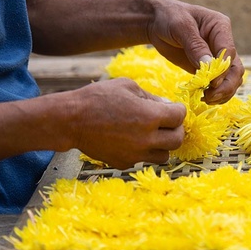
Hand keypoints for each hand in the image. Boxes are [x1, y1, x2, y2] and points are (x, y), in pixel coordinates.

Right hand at [69, 78, 185, 169]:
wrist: (71, 120)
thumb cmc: (98, 98)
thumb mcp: (127, 86)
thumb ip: (151, 97)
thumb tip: (167, 105)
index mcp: (150, 116)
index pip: (180, 116)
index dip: (179, 110)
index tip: (174, 108)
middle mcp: (146, 139)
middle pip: (177, 140)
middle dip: (176, 129)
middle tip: (168, 123)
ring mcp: (135, 154)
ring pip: (164, 156)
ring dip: (163, 144)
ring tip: (153, 134)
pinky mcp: (123, 163)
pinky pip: (143, 160)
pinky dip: (144, 152)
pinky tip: (133, 140)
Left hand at [146, 0, 244, 104]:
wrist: (156, 22)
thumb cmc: (169, 17)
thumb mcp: (180, 27)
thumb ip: (195, 46)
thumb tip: (210, 67)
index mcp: (220, 27)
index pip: (229, 51)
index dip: (223, 69)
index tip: (212, 83)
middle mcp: (223, 42)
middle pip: (235, 68)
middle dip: (226, 85)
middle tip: (210, 97)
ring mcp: (217, 57)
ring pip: (231, 79)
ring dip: (223, 92)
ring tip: (206, 99)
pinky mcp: (209, 68)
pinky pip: (219, 84)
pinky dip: (216, 94)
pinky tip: (203, 98)